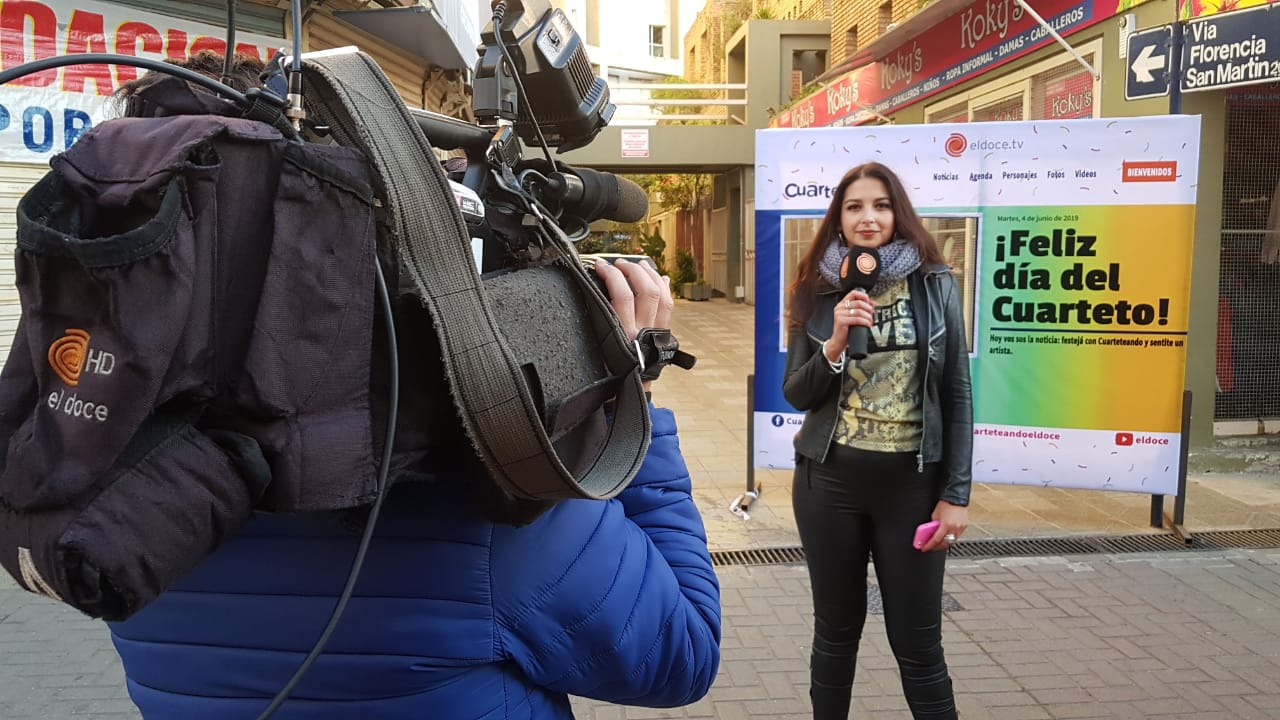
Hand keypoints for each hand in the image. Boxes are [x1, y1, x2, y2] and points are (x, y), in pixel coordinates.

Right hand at [593, 259, 673, 391]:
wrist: (631, 392)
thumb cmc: (611, 374)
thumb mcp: (597, 349)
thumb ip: (597, 322)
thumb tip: (591, 293)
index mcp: (623, 334)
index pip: (620, 295)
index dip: (611, 274)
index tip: (599, 266)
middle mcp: (643, 331)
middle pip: (645, 290)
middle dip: (631, 270)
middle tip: (618, 264)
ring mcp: (656, 330)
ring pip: (660, 294)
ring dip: (649, 274)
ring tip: (639, 264)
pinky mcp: (663, 333)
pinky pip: (668, 305)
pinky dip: (664, 288)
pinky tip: (660, 278)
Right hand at [826, 289, 873, 361]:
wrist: (838, 341)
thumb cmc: (846, 329)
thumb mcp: (853, 316)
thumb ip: (860, 309)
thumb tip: (872, 304)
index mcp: (842, 304)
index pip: (854, 293)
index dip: (864, 296)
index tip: (870, 303)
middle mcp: (839, 307)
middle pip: (858, 302)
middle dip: (868, 308)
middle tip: (872, 314)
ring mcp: (839, 314)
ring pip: (859, 311)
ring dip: (868, 316)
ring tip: (870, 321)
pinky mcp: (841, 321)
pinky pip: (857, 319)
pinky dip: (865, 322)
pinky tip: (867, 324)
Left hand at [920, 500, 968, 552]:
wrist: (956, 497)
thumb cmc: (945, 504)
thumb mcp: (935, 515)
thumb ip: (933, 525)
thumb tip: (930, 533)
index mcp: (946, 525)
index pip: (936, 539)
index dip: (929, 545)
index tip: (925, 548)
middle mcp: (954, 528)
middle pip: (944, 543)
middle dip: (936, 547)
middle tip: (931, 547)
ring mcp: (960, 528)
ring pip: (952, 541)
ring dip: (944, 543)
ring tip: (938, 543)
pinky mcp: (964, 527)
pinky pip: (957, 536)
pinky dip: (951, 538)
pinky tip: (946, 538)